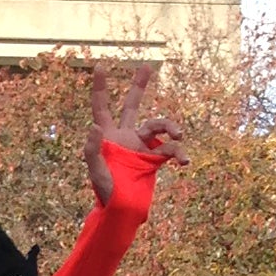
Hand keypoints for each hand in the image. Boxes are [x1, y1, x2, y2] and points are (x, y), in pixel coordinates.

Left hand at [83, 64, 186, 205]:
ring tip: (179, 134)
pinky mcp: (155, 158)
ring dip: (170, 127)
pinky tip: (183, 161)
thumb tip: (94, 126)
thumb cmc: (105, 192)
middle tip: (146, 66)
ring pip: (158, 125)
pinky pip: (171, 148)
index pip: (102, 107)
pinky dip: (179, 153)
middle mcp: (125, 136)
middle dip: (139, 86)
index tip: (101, 65)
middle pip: (132, 105)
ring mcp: (141, 146)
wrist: (123, 210)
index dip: (102, 87)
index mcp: (108, 136)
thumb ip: (92, 150)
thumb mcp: (95, 172)